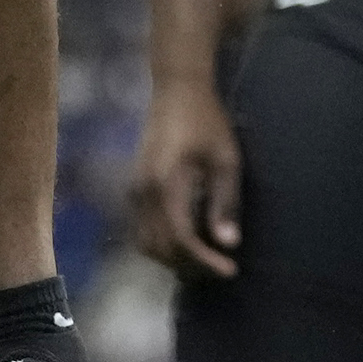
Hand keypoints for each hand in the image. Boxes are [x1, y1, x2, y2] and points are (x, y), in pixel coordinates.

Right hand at [131, 80, 243, 279]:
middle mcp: (143, 193)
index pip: (180, 239)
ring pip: (146, 243)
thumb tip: (228, 244)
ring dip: (173, 259)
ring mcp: (134, 191)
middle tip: (220, 269)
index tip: (229, 270)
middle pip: (160, 248)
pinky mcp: (133, 189)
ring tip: (204, 260)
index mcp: (166, 185)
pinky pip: (141, 230)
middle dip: (190, 266)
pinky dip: (161, 245)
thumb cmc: (207, 121)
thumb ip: (225, 203)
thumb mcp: (225, 160)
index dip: (204, 261)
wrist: (176, 91)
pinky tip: (185, 242)